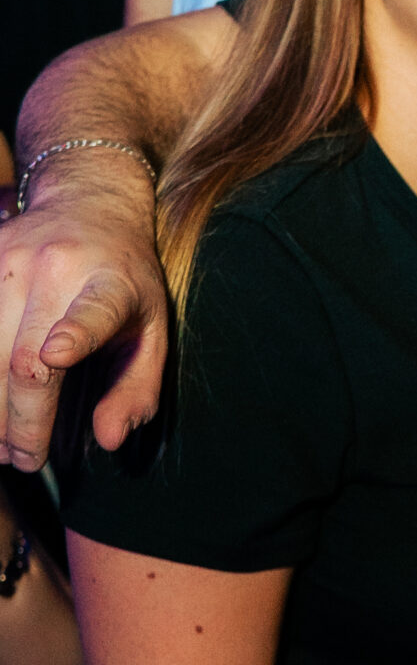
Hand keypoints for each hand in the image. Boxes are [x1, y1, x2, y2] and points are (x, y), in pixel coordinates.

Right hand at [0, 157, 171, 467]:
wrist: (88, 203)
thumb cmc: (127, 281)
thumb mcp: (153, 329)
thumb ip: (137, 388)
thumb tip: (108, 440)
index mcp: (110, 284)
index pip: (91, 312)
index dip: (73, 335)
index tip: (55, 357)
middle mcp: (55, 270)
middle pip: (24, 358)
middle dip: (20, 421)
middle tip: (26, 461)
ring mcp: (9, 263)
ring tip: (0, 449)